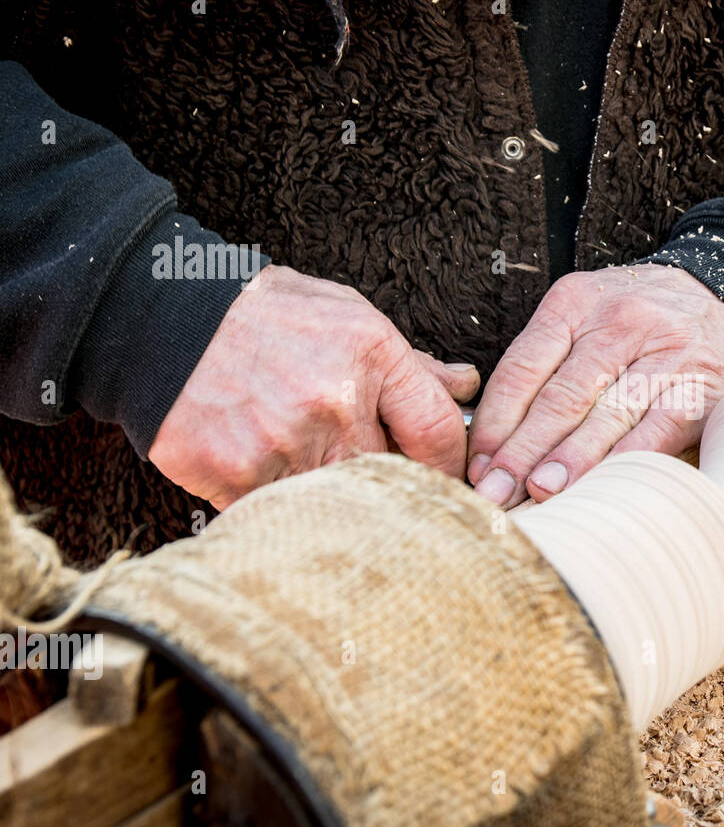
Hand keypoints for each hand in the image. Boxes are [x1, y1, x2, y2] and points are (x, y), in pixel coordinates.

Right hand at [149, 264, 477, 509]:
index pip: (439, 430)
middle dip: (389, 480)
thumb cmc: (258, 315)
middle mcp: (334, 401)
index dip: (450, 463)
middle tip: (366, 471)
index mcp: (369, 354)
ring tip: (304, 461)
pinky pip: (280, 512)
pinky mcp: (238, 475)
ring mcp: (286, 442)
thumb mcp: (343, 315)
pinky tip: (262, 466)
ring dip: (331, 494)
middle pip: (393, 475)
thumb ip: (408, 360)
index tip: (445, 476)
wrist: (156, 320)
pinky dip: (278, 502)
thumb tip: (464, 385)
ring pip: (339, 500)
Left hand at [467, 263, 723, 507]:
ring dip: (569, 460)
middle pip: (560, 397)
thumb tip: (496, 438)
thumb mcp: (586, 313)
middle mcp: (618, 323)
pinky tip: (601, 487)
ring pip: (606, 414)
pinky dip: (625, 461)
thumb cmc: (640, 318)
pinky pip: (656, 430)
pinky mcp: (699, 387)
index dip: (497, 421)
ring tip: (539, 493)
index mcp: (575, 303)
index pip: (523, 368)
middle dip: (522, 451)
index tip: (478, 465)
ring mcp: (663, 354)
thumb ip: (546, 362)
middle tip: (496, 492)